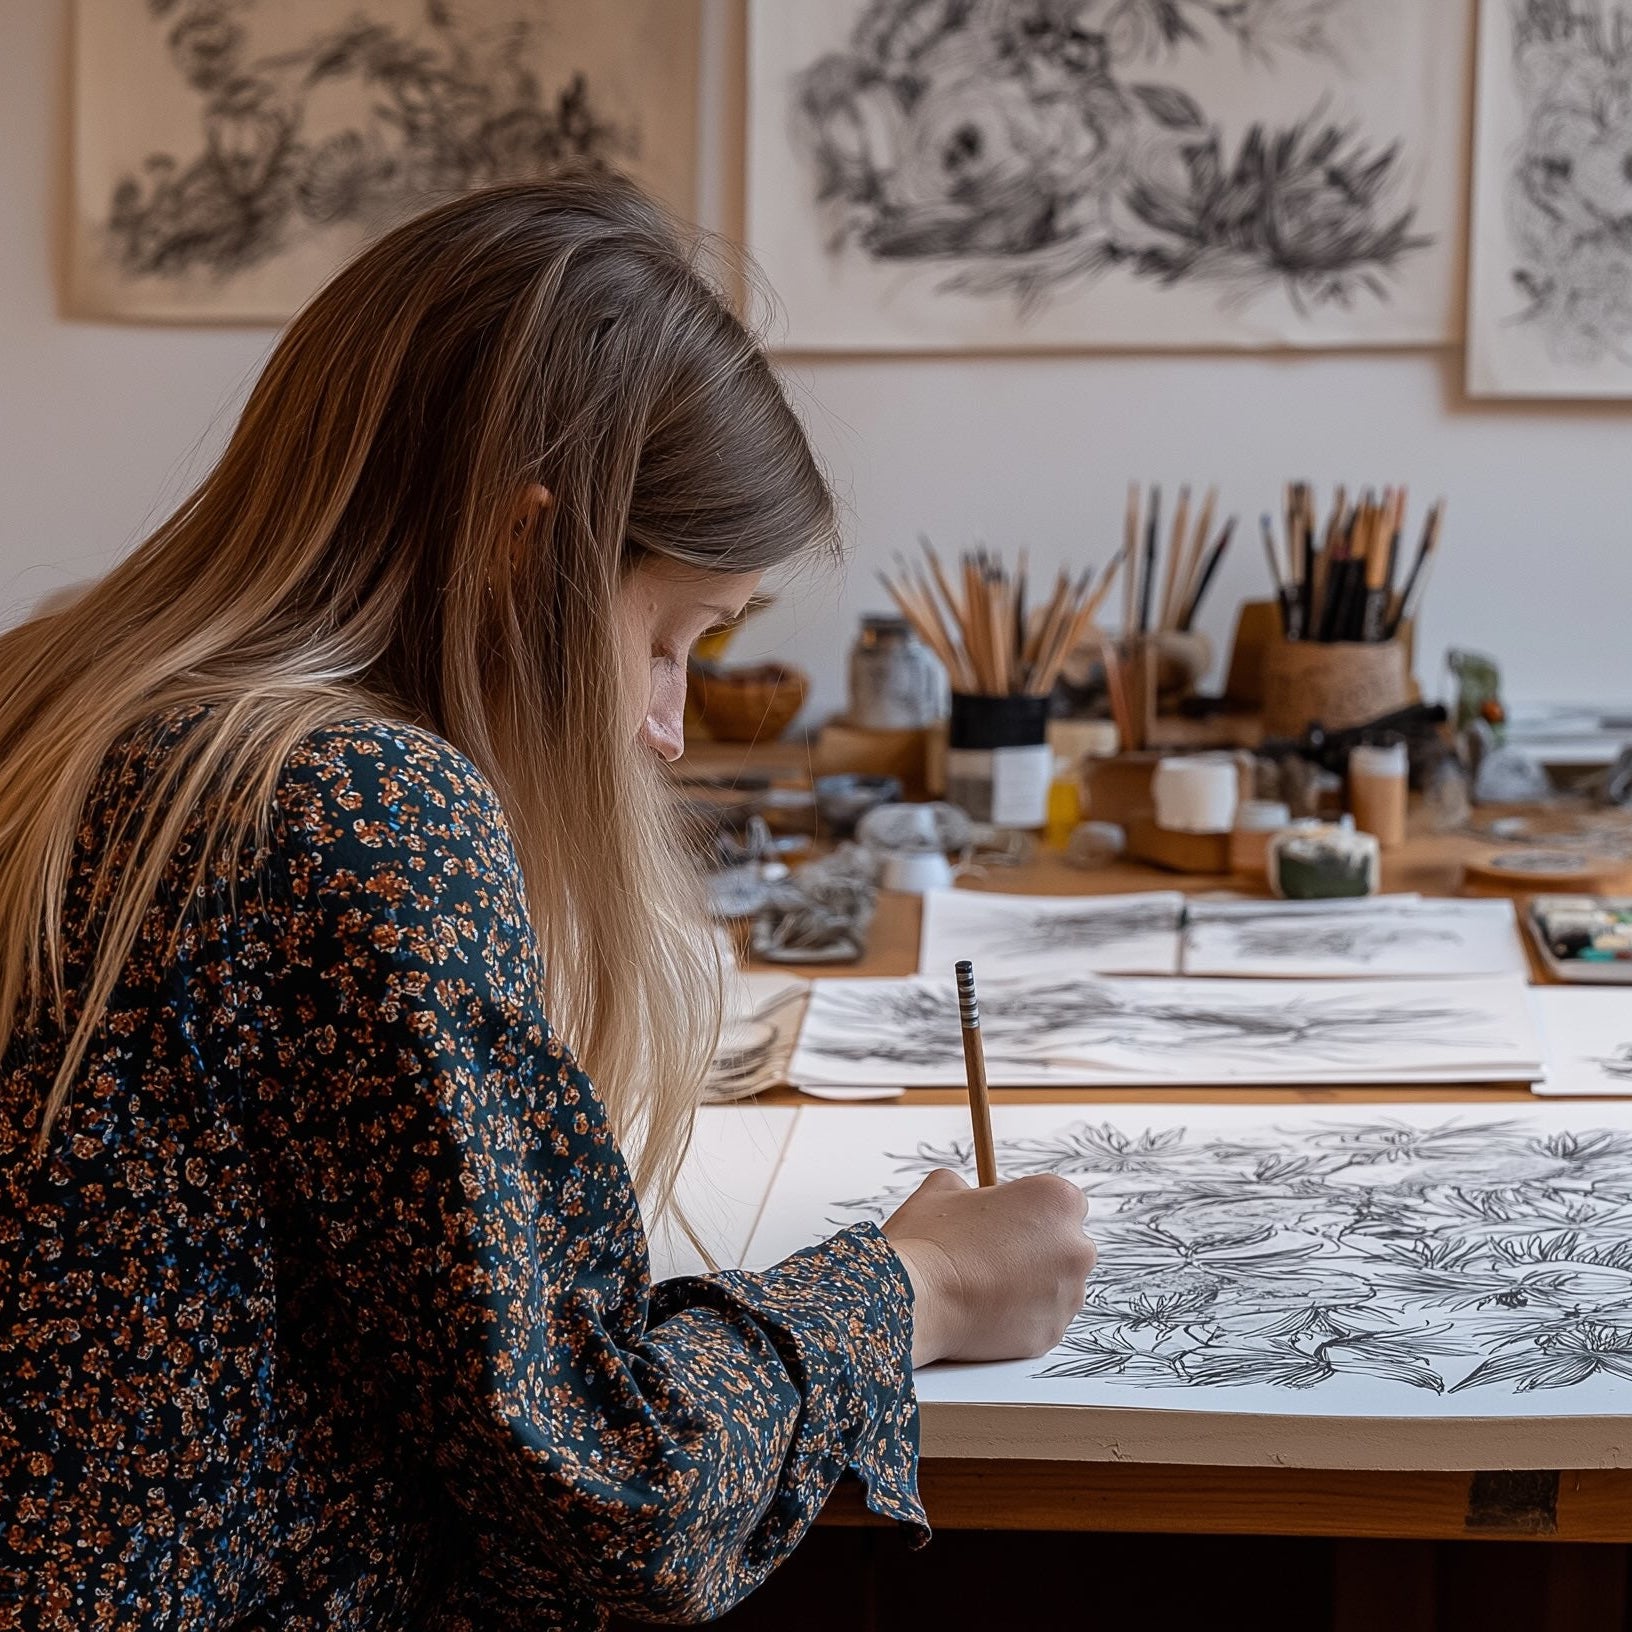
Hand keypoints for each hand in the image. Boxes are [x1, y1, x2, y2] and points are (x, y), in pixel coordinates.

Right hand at [882, 1169, 1096, 1366]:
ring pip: (1055, 1284)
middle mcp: (1076, 1247)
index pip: (1060, 1201)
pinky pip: (1041, 1318)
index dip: (1028, 1209)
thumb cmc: (930, 1240)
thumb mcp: (942, 1189)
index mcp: (1058, 1201)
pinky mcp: (1052, 1333)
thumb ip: (967, 1185)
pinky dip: (1020, 1315)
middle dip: (1035, 1247)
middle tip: (991, 1252)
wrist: (918, 1300)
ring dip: (1029, 1282)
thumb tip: (965, 1192)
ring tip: (982, 1282)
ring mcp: (1068, 1295)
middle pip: (1064, 1242)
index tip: (1002, 1218)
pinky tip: (985, 1308)